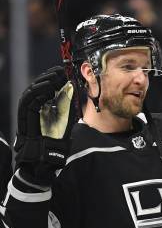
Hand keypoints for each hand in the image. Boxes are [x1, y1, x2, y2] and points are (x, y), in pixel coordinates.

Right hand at [15, 66, 74, 184]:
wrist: (46, 157)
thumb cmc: (56, 141)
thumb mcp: (67, 119)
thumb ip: (68, 105)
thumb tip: (71, 87)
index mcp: (44, 107)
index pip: (47, 89)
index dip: (54, 79)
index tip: (64, 72)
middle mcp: (35, 107)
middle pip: (39, 87)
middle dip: (49, 77)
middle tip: (60, 70)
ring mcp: (28, 111)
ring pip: (33, 90)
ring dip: (44, 81)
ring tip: (55, 75)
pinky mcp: (25, 115)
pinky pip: (29, 99)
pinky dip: (38, 91)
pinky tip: (49, 86)